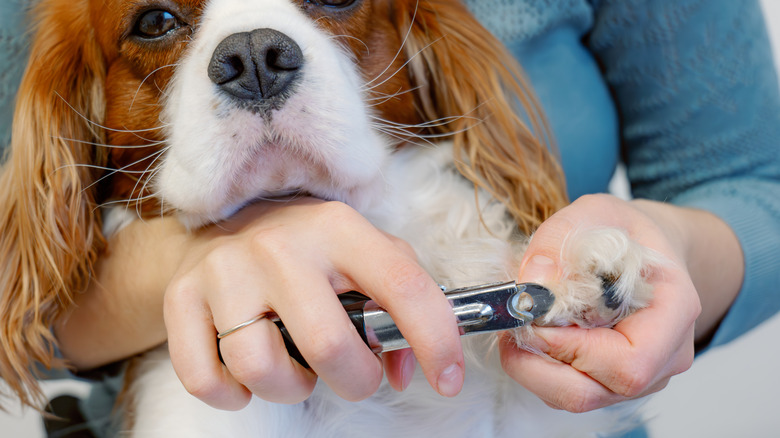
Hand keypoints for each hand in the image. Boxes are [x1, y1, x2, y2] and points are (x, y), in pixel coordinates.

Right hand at [164, 198, 464, 409]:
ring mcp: (225, 271)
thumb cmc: (308, 248)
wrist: (223, 225)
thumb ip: (397, 302)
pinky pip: (206, 381)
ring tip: (295, 364)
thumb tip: (403, 371)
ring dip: (292, 387)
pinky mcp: (182, 298)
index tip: (447, 379)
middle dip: (354, 381)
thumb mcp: (361, 254)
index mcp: (339, 229)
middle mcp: (281, 246)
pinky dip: (234, 395)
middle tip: (353, 374)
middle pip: (329, 346)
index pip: (401, 286)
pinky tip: (247, 374)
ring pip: (262, 370)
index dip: (435, 340)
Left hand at [498, 194, 736, 411]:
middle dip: (539, 365)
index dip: (572, 349)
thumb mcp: (593, 212)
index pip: (629, 362)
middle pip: (597, 391)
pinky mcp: (612, 380)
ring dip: (533, 368)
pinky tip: (532, 335)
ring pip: (578, 397)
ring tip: (517, 328)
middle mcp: (665, 355)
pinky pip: (569, 390)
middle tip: (511, 327)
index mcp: (673, 311)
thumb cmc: (625, 232)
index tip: (533, 318)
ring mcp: (642, 375)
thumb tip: (532, 281)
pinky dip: (539, 369)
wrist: (643, 246)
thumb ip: (559, 238)